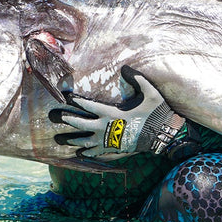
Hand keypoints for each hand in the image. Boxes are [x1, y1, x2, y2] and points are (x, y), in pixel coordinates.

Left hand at [50, 66, 184, 157]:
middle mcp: (106, 128)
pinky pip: (97, 153)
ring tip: (62, 140)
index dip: (77, 101)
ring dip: (74, 140)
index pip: (89, 106)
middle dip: (70, 120)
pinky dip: (88, 153)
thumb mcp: (149, 92)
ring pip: (86, 142)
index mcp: (112, 113)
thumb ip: (137, 79)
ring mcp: (109, 141)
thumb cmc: (155, 112)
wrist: (163, 134)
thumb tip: (125, 68)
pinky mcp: (114, 150)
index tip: (67, 97)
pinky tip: (81, 154)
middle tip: (59, 117)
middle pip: (82, 124)